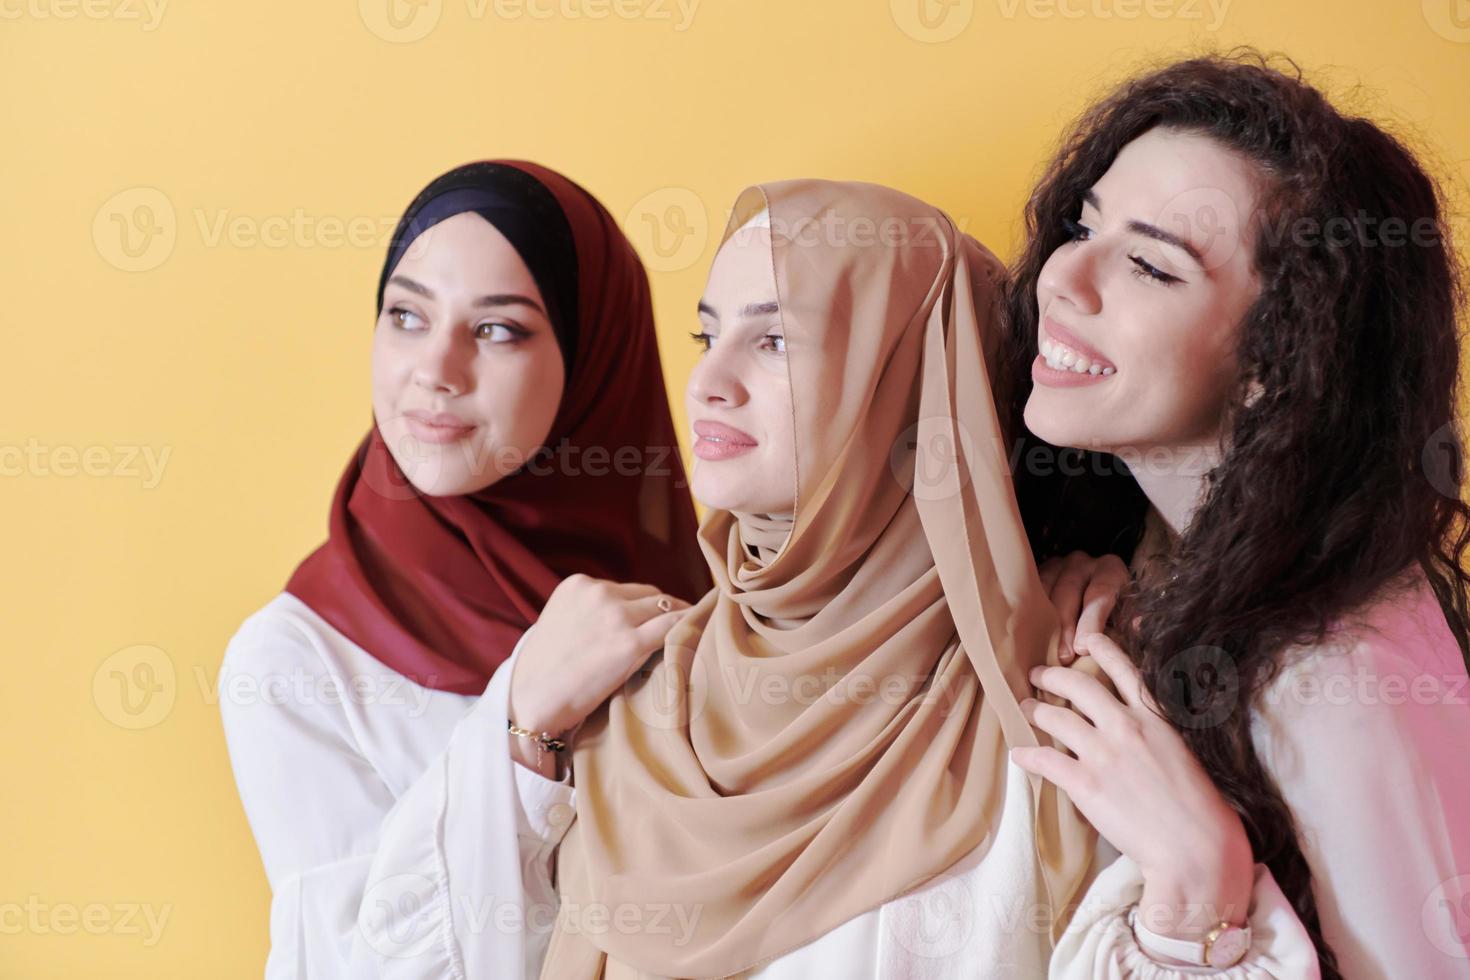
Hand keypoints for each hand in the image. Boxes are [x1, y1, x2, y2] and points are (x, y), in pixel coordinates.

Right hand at [509, 574, 690, 749]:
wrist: (530, 701)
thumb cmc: (545, 670)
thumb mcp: (561, 622)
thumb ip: (591, 611)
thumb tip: (633, 615)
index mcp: (578, 584)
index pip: (627, 590)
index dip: (644, 607)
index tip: (658, 620)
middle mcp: (598, 592)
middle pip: (650, 596)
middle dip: (663, 612)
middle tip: (681, 627)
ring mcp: (615, 617)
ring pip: (665, 608)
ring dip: (679, 620)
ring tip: (693, 632)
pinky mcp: (629, 644)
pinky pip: (672, 628)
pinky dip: (687, 630)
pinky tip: (698, 636)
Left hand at [1010, 632, 1255, 939]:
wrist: (1196, 847)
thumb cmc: (1200, 808)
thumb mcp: (1183, 753)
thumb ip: (1155, 733)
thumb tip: (1133, 727)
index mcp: (1155, 718)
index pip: (1124, 670)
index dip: (1101, 649)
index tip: (1085, 639)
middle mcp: (1126, 727)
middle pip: (1078, 686)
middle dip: (1053, 676)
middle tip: (1038, 675)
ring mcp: (1103, 753)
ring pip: (1056, 718)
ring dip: (1036, 711)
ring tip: (1025, 708)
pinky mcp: (1086, 783)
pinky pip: (1045, 761)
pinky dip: (1028, 756)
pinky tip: (1018, 754)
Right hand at [1037, 551, 1129, 663]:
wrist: (1099, 597)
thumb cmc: (1116, 610)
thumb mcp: (1128, 612)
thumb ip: (1131, 618)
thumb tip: (1138, 626)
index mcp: (1110, 570)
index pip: (1099, 593)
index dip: (1091, 621)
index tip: (1084, 648)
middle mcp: (1083, 563)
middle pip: (1070, 590)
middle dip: (1065, 625)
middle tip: (1063, 656)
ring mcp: (1058, 565)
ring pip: (1045, 589)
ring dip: (1042, 620)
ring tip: (1042, 650)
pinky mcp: (1040, 572)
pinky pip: (1030, 590)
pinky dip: (1028, 611)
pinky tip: (1027, 634)